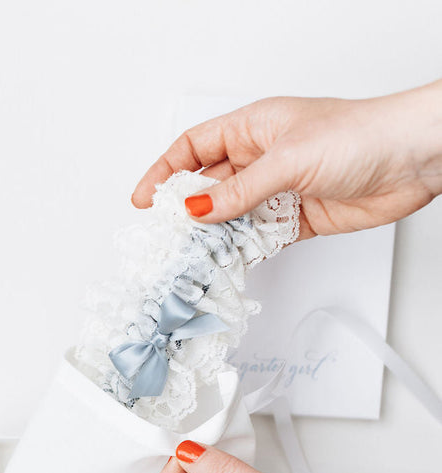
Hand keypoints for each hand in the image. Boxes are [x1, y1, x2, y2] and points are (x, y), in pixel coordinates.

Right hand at [132, 81, 441, 238]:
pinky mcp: (298, 219)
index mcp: (254, 128)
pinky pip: (260, 238)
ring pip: (233, 217)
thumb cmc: (360, 135)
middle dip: (188, 211)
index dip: (165, 171)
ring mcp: (279, 190)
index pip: (195, 147)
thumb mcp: (287, 159)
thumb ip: (239, 191)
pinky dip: (245, 251)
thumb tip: (197, 210)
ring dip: (216, 236)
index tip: (145, 199)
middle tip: (167, 237)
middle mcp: (263, 158)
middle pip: (210, 187)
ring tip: (195, 256)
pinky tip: (232, 261)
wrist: (411, 160)